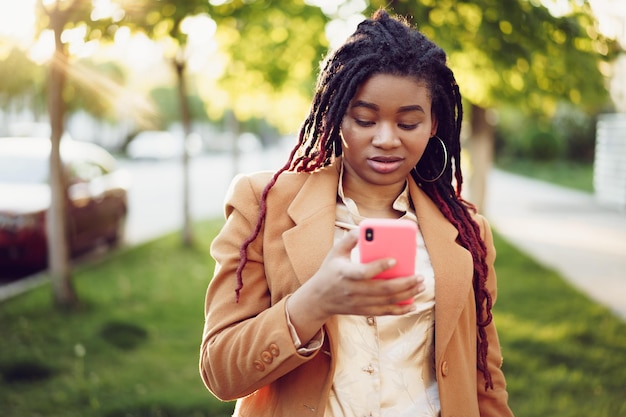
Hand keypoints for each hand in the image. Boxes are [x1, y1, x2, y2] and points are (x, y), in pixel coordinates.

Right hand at [286, 229, 424, 342]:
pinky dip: (400, 310)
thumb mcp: (335, 252)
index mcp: (345, 274)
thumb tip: (364, 228)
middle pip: (383, 289)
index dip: (380, 267)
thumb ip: (349, 239)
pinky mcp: (364, 311)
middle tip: (420, 276)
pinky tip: (413, 304)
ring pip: (387, 301)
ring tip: (421, 285)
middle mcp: (353, 290)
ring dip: (407, 295)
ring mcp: (359, 303)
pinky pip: (385, 312)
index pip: (364, 272)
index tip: (395, 260)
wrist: (319, 299)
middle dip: (405, 283)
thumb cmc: (330, 271)